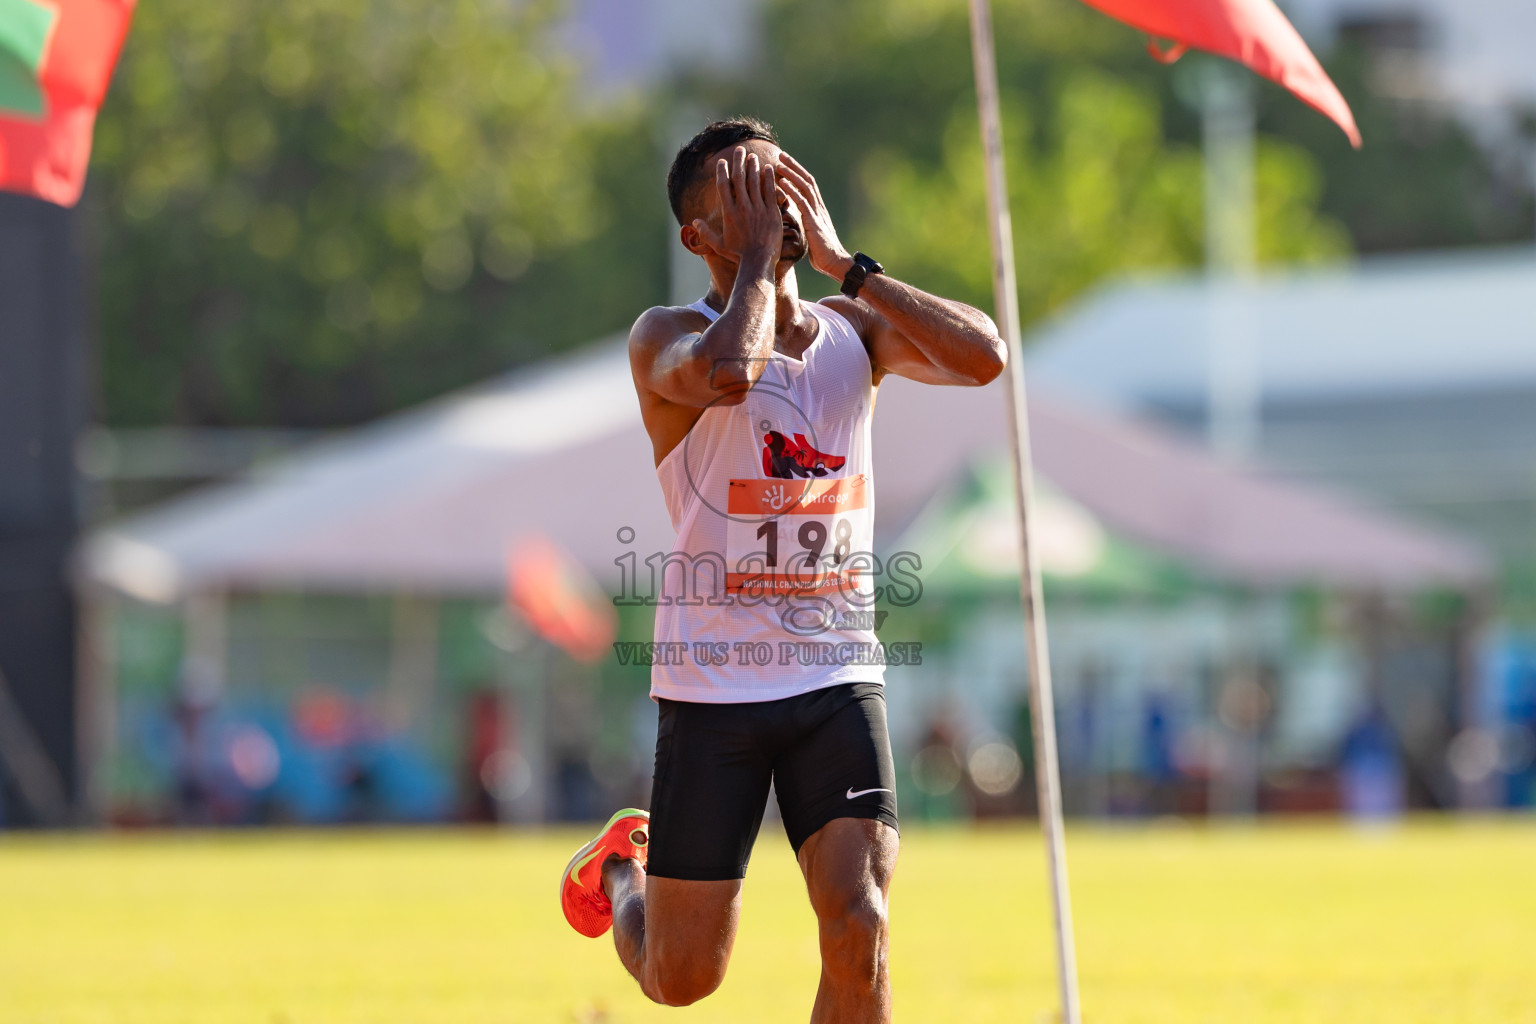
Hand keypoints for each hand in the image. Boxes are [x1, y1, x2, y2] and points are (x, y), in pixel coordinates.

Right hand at [691, 147, 781, 264]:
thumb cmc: (738, 255)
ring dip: (753, 167)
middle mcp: (743, 208)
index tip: (722, 162)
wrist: (759, 262)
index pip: (723, 186)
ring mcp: (758, 209)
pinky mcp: (772, 212)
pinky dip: (769, 178)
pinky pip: (770, 191)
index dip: (722, 172)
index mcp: (729, 213)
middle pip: (739, 179)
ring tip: (752, 157)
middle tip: (739, 151)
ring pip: (755, 182)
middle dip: (738, 162)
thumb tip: (694, 222)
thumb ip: (706, 232)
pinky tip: (768, 168)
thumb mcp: (718, 245)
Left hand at [776, 153, 853, 280]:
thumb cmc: (822, 254)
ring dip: (791, 174)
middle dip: (793, 167)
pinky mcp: (813, 221)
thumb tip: (794, 223)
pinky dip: (792, 190)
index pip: (807, 185)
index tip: (785, 164)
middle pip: (806, 180)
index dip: (797, 173)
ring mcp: (817, 213)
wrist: (835, 263)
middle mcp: (818, 207)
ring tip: (778, 164)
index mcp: (817, 210)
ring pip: (804, 187)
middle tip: (780, 155)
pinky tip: (782, 183)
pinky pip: (802, 202)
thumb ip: (804, 225)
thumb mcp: (811, 235)